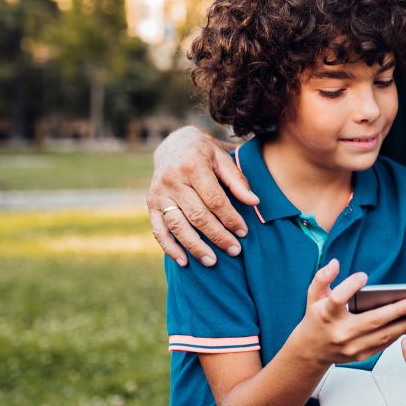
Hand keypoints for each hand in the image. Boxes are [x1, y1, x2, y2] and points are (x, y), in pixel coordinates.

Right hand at [147, 126, 258, 265]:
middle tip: (235, 251)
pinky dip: (169, 247)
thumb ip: (237, 180)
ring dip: (195, 246)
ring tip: (212, 261)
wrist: (173, 144)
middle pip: (198, 215)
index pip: (215, 200)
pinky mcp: (151, 203)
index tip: (243, 232)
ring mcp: (159, 193)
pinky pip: (158, 229)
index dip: (230, 218)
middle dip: (218, 236)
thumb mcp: (222, 157)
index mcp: (192, 166)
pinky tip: (184, 261)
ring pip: (178, 226)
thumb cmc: (204, 152)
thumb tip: (254, 202)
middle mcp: (172, 180)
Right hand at [293, 259, 405, 366]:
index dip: (350, 287)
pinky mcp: (360, 355)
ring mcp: (351, 347)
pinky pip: (383, 344)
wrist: (312, 350)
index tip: (363, 276)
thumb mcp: (313, 296)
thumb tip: (335, 263)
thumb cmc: (316, 319)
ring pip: (382, 335)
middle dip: (395, 311)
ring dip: (404, 324)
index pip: (338, 299)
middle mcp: (340, 333)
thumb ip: (322, 278)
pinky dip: (398, 334)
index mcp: (326, 315)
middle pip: (371, 321)